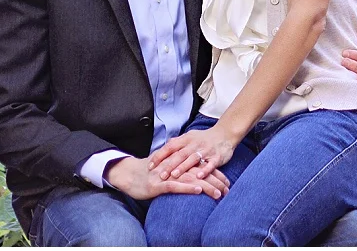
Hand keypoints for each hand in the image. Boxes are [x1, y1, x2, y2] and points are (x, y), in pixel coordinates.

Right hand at [105, 156, 228, 200]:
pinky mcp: (158, 184)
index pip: (200, 167)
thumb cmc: (147, 172)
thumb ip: (180, 168)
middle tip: (228, 190)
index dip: (214, 174)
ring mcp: (166, 175)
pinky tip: (198, 191)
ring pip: (190, 179)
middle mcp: (174, 167)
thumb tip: (195, 173)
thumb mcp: (166, 168)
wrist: (128, 174)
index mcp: (177, 162)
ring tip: (219, 192)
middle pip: (199, 172)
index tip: (227, 182)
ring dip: (206, 185)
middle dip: (215, 180)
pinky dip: (187, 188)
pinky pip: (175, 186)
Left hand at [146, 125, 237, 181]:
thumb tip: (163, 148)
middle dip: (169, 165)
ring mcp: (206, 150)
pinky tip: (199, 176)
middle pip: (180, 154)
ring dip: (183, 167)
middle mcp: (194, 144)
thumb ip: (177, 143)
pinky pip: (210, 164)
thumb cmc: (204, 138)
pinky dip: (204, 170)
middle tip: (160, 175)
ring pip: (193, 159)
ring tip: (174, 176)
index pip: (169, 147)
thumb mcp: (189, 137)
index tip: (150, 165)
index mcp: (186, 139)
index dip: (159, 156)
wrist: (225, 134)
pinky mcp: (217, 157)